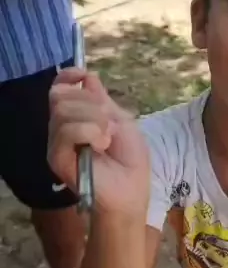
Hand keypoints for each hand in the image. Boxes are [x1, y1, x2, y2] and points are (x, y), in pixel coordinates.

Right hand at [48, 69, 149, 221]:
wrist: (130, 192)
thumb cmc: (130, 160)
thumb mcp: (122, 121)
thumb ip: (102, 100)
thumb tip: (87, 77)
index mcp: (77, 116)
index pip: (60, 87)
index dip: (68, 76)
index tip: (83, 75)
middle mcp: (62, 127)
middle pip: (61, 95)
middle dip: (91, 104)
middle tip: (109, 126)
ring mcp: (57, 143)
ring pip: (63, 110)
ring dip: (94, 119)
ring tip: (107, 139)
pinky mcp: (57, 157)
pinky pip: (66, 130)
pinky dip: (88, 131)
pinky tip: (101, 144)